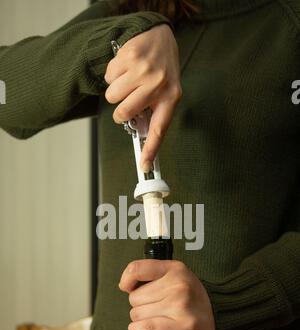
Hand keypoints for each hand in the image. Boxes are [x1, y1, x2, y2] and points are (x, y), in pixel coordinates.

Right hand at [104, 24, 181, 171]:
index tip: (144, 167)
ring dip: (116, 91)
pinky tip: (126, 68)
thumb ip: (154, 113)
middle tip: (130, 99)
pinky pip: (109, 77)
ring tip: (130, 81)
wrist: (160, 37)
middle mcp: (158, 84)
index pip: (159, 130)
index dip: (150, 150)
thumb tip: (141, 136)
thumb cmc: (162, 71)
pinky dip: (113, 75)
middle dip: (121, 110)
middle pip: (123, 113)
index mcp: (171, 98)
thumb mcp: (166, 92)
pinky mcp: (129, 56)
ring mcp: (143, 70)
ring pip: (112, 97)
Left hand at [119, 260, 216, 329]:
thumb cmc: (190, 296)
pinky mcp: (183, 326)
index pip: (136, 269)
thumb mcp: (174, 274)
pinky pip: (145, 328)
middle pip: (134, 298)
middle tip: (157, 307)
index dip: (127, 280)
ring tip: (159, 318)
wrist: (218, 315)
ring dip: (141, 320)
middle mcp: (179, 285)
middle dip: (141, 305)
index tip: (129, 287)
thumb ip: (150, 273)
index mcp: (175, 269)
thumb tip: (124, 285)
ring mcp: (181, 306)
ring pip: (137, 315)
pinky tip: (146, 329)